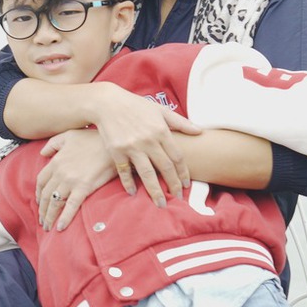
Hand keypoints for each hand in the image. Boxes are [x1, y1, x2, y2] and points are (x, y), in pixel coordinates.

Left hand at [34, 129, 124, 230]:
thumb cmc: (93, 138)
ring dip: (49, 217)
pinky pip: (71, 206)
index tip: (39, 201)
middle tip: (41, 220)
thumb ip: (53, 144)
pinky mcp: (84, 188)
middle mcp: (60, 173)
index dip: (38, 193)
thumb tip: (42, 153)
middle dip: (42, 209)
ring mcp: (71, 181)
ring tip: (47, 227)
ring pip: (55, 202)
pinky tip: (60, 227)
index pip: (41, 181)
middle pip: (45, 195)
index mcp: (56, 161)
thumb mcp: (69, 135)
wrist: (112, 144)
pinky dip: (64, 218)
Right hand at [87, 83, 200, 203]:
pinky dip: (129, 183)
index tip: (186, 185)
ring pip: (147, 174)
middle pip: (165, 168)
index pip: (177, 157)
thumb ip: (180, 122)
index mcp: (161, 131)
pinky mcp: (116, 151)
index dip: (183, 172)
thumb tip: (200, 131)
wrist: (107, 103)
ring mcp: (131, 147)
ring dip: (155, 191)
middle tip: (178, 198)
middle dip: (173, 185)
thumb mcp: (160, 110)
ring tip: (161, 204)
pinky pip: (124, 171)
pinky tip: (134, 192)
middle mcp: (148, 141)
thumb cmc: (135, 106)